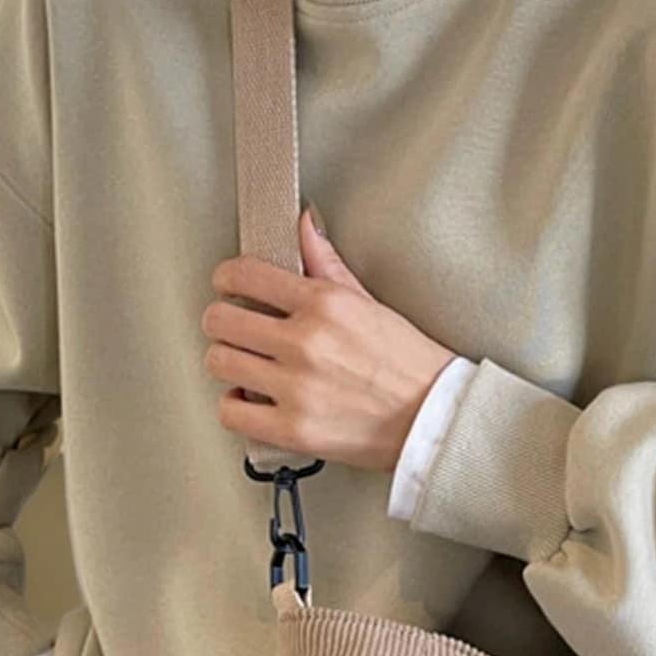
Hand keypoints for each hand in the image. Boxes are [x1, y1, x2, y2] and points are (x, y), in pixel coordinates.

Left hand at [203, 209, 455, 472]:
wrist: (436, 421)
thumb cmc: (411, 366)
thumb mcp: (371, 303)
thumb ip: (327, 265)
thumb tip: (304, 226)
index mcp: (325, 305)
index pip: (243, 275)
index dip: (226, 279)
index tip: (229, 286)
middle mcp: (306, 343)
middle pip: (220, 320)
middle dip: (223, 322)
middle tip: (236, 329)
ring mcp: (297, 388)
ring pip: (220, 362)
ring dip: (227, 362)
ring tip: (246, 365)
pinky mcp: (294, 429)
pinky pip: (232, 412)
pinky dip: (234, 406)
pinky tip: (250, 399)